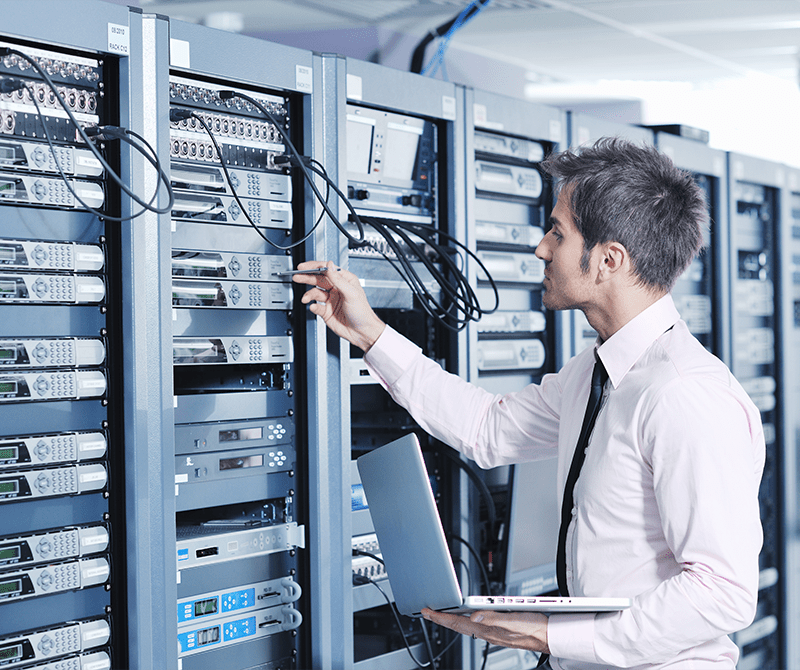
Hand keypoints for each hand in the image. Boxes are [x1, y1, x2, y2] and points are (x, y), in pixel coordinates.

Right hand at [292, 260, 385, 351]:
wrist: (362, 332)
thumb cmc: (362, 312)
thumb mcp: (351, 293)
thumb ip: (338, 279)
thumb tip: (329, 265)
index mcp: (345, 281)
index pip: (328, 270)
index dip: (315, 267)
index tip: (304, 267)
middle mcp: (337, 289)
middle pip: (318, 279)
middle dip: (307, 278)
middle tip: (297, 277)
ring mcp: (331, 300)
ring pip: (315, 293)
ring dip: (309, 295)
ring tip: (305, 298)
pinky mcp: (326, 311)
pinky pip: (316, 307)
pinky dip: (313, 306)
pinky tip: (314, 307)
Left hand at [421, 608, 548, 653]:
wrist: (548, 636)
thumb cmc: (533, 627)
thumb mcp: (512, 618)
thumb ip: (492, 617)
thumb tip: (472, 616)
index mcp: (487, 627)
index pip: (457, 622)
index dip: (440, 617)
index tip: (426, 611)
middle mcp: (487, 632)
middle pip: (458, 625)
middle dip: (441, 619)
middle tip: (427, 613)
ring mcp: (492, 633)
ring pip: (465, 626)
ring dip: (452, 620)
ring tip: (441, 615)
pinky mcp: (498, 632)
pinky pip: (475, 627)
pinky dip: (465, 622)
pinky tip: (466, 620)